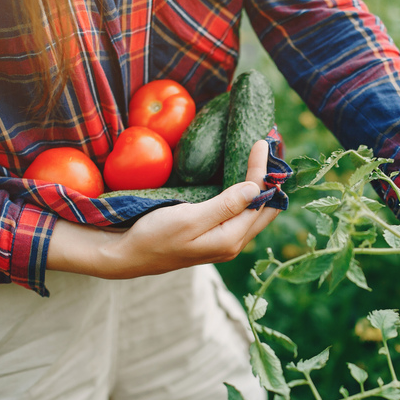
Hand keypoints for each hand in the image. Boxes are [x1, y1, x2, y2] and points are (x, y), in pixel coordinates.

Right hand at [47, 140, 279, 277]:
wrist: (127, 256)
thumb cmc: (154, 237)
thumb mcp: (189, 219)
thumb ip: (225, 206)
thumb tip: (256, 188)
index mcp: (230, 239)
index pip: (259, 201)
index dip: (263, 172)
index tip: (262, 143)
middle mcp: (233, 243)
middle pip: (264, 209)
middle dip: (271, 180)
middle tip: (273, 149)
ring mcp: (224, 241)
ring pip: (254, 212)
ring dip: (261, 187)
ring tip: (264, 161)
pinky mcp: (214, 235)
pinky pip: (240, 213)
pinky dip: (247, 195)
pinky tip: (245, 180)